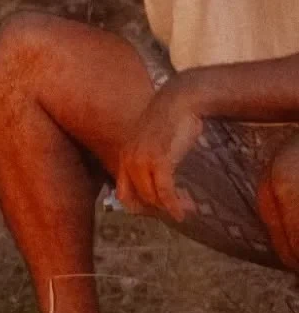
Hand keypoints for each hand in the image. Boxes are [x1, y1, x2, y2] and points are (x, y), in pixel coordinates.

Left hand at [115, 81, 204, 222]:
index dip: (141, 207)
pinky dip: (173, 205)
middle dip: (157, 211)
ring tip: (188, 208)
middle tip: (176, 212)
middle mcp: (128, 160)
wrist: (180, 100)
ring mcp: (141, 160)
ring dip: (169, 208)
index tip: (160, 209)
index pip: (123, 194)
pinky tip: (183, 210)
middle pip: (136, 200)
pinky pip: (163, 191)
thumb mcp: (154, 143)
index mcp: (125, 157)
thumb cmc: (172, 120)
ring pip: (150, 197)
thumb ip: (150, 160)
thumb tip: (160, 182)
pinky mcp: (159, 160)